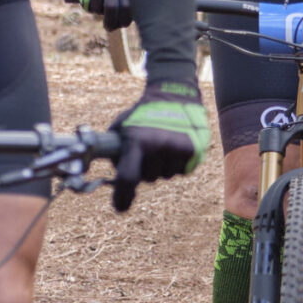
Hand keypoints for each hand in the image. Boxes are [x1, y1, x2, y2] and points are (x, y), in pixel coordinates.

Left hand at [111, 80, 207, 210]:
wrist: (175, 95)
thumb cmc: (143, 113)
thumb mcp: (122, 126)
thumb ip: (114, 151)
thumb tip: (108, 179)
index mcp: (138, 141)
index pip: (128, 177)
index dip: (122, 196)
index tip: (119, 207)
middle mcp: (159, 147)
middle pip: (148, 179)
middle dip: (144, 171)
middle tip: (145, 151)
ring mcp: (178, 150)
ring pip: (165, 176)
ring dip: (160, 167)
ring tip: (161, 144)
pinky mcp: (194, 151)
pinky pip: (180, 171)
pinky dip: (175, 163)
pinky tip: (173, 146)